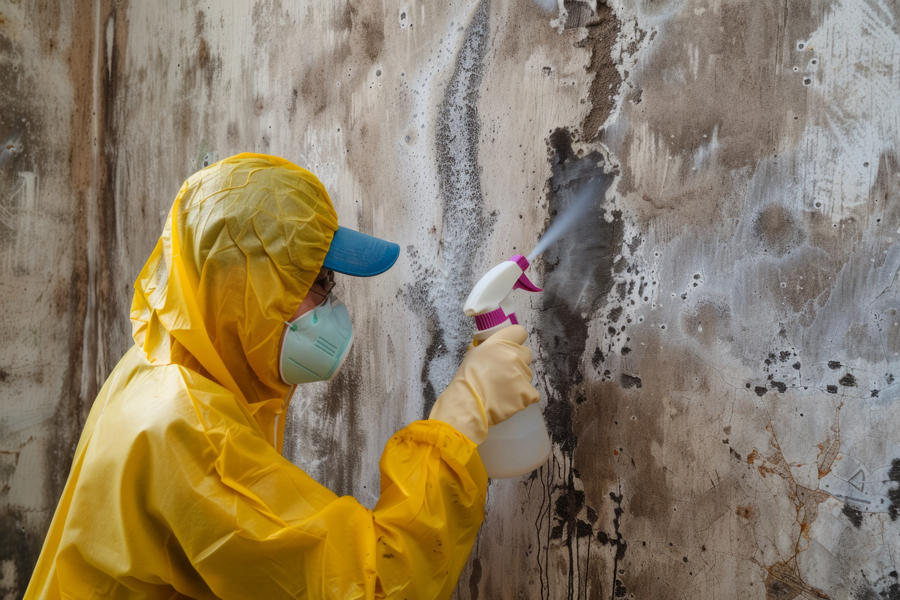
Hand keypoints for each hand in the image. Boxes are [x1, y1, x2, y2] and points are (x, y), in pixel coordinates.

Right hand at [428, 325, 539, 444]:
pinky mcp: (527, 392)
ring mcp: (521, 373)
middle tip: (505, 374)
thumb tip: (490, 349)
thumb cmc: (466, 380)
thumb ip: (486, 349)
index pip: (519, 332)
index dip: (516, 341)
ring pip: (528, 374)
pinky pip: (531, 394)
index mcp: (498, 343)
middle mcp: (513, 355)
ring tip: (503, 391)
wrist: (468, 403)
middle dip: (519, 363)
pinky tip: (509, 401)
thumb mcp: (472, 356)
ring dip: (520, 381)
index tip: (510, 350)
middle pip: (527, 354)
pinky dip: (523, 399)